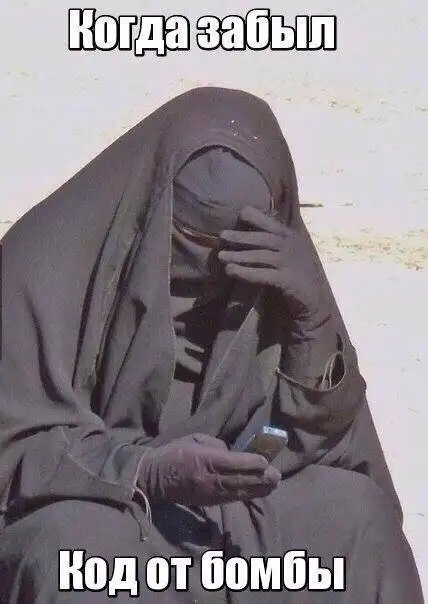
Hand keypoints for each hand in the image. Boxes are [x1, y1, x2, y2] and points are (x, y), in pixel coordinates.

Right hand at [137, 433, 280, 505]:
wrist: (154, 478)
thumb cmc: (175, 453)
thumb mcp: (194, 439)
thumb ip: (215, 445)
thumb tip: (233, 452)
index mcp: (204, 459)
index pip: (233, 463)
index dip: (251, 463)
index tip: (265, 461)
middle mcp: (209, 478)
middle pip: (240, 479)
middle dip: (261, 478)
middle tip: (277, 475)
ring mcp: (209, 493)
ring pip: (238, 492)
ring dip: (258, 489)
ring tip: (273, 485)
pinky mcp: (208, 502)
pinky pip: (231, 498)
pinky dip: (246, 495)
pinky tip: (257, 492)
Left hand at [218, 207, 329, 328]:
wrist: (315, 301)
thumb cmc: (298, 276)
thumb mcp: (290, 255)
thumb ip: (275, 244)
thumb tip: (247, 234)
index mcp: (292, 238)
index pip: (273, 224)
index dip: (257, 217)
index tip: (241, 213)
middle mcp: (292, 247)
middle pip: (263, 238)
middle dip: (242, 236)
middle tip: (222, 235)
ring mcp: (291, 263)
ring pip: (261, 255)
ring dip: (239, 255)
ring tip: (220, 256)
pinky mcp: (288, 280)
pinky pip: (263, 274)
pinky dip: (246, 272)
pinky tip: (231, 271)